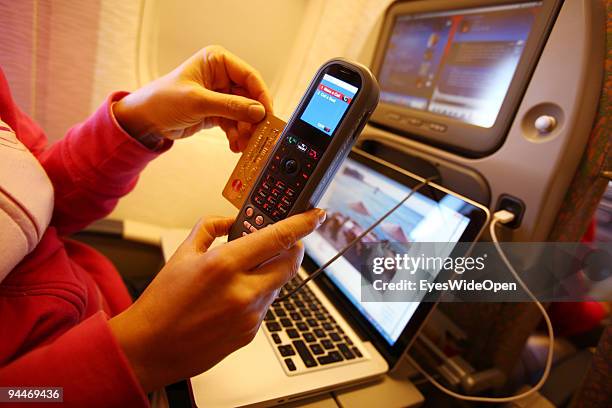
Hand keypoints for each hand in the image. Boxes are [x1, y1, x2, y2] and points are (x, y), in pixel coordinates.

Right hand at [109, 209, 325, 391]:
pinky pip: (265, 306)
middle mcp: (242, 290)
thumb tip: (232, 220)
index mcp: (225, 264)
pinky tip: (231, 298)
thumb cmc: (162, 303)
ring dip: (270, 273)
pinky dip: (257, 294)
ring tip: (242, 274)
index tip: (315, 215)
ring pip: (278, 285)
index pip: (278, 238)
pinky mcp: (250, 333)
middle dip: (292, 249)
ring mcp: (249, 315)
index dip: (303, 224)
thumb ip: (211, 228)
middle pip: (290, 263)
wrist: (150, 347)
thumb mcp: (183, 254)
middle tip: (283, 242)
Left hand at [113, 45, 272, 151]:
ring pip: (244, 113)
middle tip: (257, 135)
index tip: (267, 115)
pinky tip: (235, 145)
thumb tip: (258, 111)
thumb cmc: (163, 100)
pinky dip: (237, 135)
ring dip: (246, 130)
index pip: (249, 76)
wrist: (145, 120)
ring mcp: (221, 95)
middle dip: (253, 118)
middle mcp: (222, 76)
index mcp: (217, 61)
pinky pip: (235, 123)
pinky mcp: (217, 111)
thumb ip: (231, 106)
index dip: (261, 96)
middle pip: (250, 97)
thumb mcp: (198, 102)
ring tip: (243, 144)